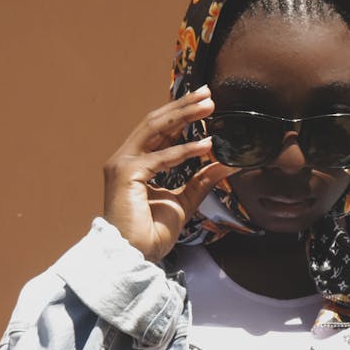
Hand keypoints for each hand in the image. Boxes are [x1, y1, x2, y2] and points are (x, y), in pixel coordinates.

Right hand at [103, 86, 236, 262]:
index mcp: (136, 162)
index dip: (182, 114)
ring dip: (184, 115)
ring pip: (155, 128)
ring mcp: (123, 164)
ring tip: (209, 107)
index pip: (160, 130)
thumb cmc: (151, 233)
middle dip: (184, 106)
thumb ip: (201, 180)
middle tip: (209, 93)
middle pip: (157, 122)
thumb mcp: (184, 201)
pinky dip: (184, 150)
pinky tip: (206, 145)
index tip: (206, 102)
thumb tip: (225, 164)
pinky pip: (160, 157)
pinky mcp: (126, 174)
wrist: (133, 256)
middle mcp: (126, 158)